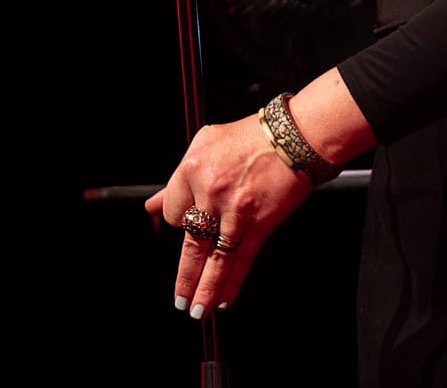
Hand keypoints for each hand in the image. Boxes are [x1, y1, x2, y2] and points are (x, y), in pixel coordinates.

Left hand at [144, 113, 311, 316]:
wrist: (292, 137)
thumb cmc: (250, 137)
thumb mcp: (205, 145)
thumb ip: (178, 180)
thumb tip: (153, 205)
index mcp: (192, 169)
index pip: (172, 211)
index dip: (179, 221)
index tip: (186, 229)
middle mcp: (209, 190)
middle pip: (190, 243)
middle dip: (185, 277)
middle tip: (178, 300)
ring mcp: (234, 209)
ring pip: (214, 258)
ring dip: (204, 289)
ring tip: (197, 310)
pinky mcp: (259, 222)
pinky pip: (241, 259)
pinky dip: (232, 282)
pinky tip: (224, 299)